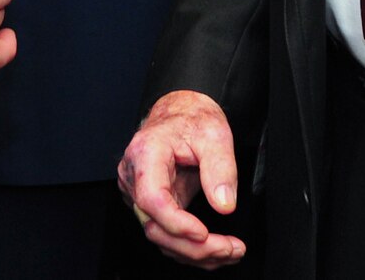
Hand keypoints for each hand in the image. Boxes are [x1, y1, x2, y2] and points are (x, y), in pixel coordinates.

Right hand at [118, 90, 245, 268]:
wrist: (182, 113)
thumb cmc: (192, 119)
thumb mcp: (215, 135)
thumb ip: (220, 169)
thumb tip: (224, 205)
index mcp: (146, 153)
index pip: (151, 198)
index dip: (176, 223)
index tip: (203, 233)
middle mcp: (135, 176)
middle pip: (154, 226)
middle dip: (193, 246)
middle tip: (230, 249)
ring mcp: (139, 193)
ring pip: (160, 236)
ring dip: (194, 252)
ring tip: (230, 250)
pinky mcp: (151, 205)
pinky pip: (166, 233)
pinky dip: (190, 247)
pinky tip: (215, 248)